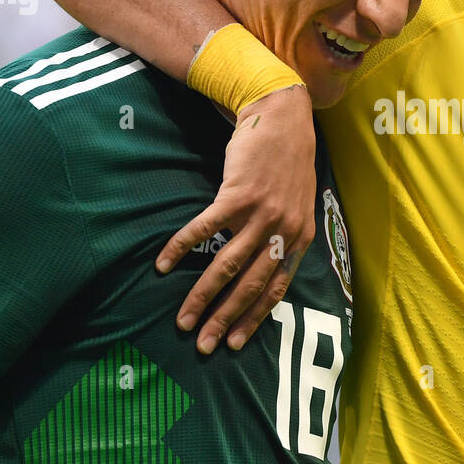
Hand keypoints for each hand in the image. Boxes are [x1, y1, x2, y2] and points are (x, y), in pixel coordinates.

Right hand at [156, 85, 315, 352]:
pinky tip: (164, 265)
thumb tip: (264, 266)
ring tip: (183, 319)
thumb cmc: (286, 163)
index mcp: (299, 238)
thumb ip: (284, 235)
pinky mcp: (237, 195)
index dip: (255, 318)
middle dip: (225, 319)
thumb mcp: (297, 205)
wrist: (283, 118)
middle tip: (203, 344)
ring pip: (227, 266)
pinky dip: (182, 248)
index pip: (277, 289)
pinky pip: (205, 229)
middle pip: (250, 286)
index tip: (235, 344)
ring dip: (202, 296)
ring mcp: (261, 214)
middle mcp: (283, 231)